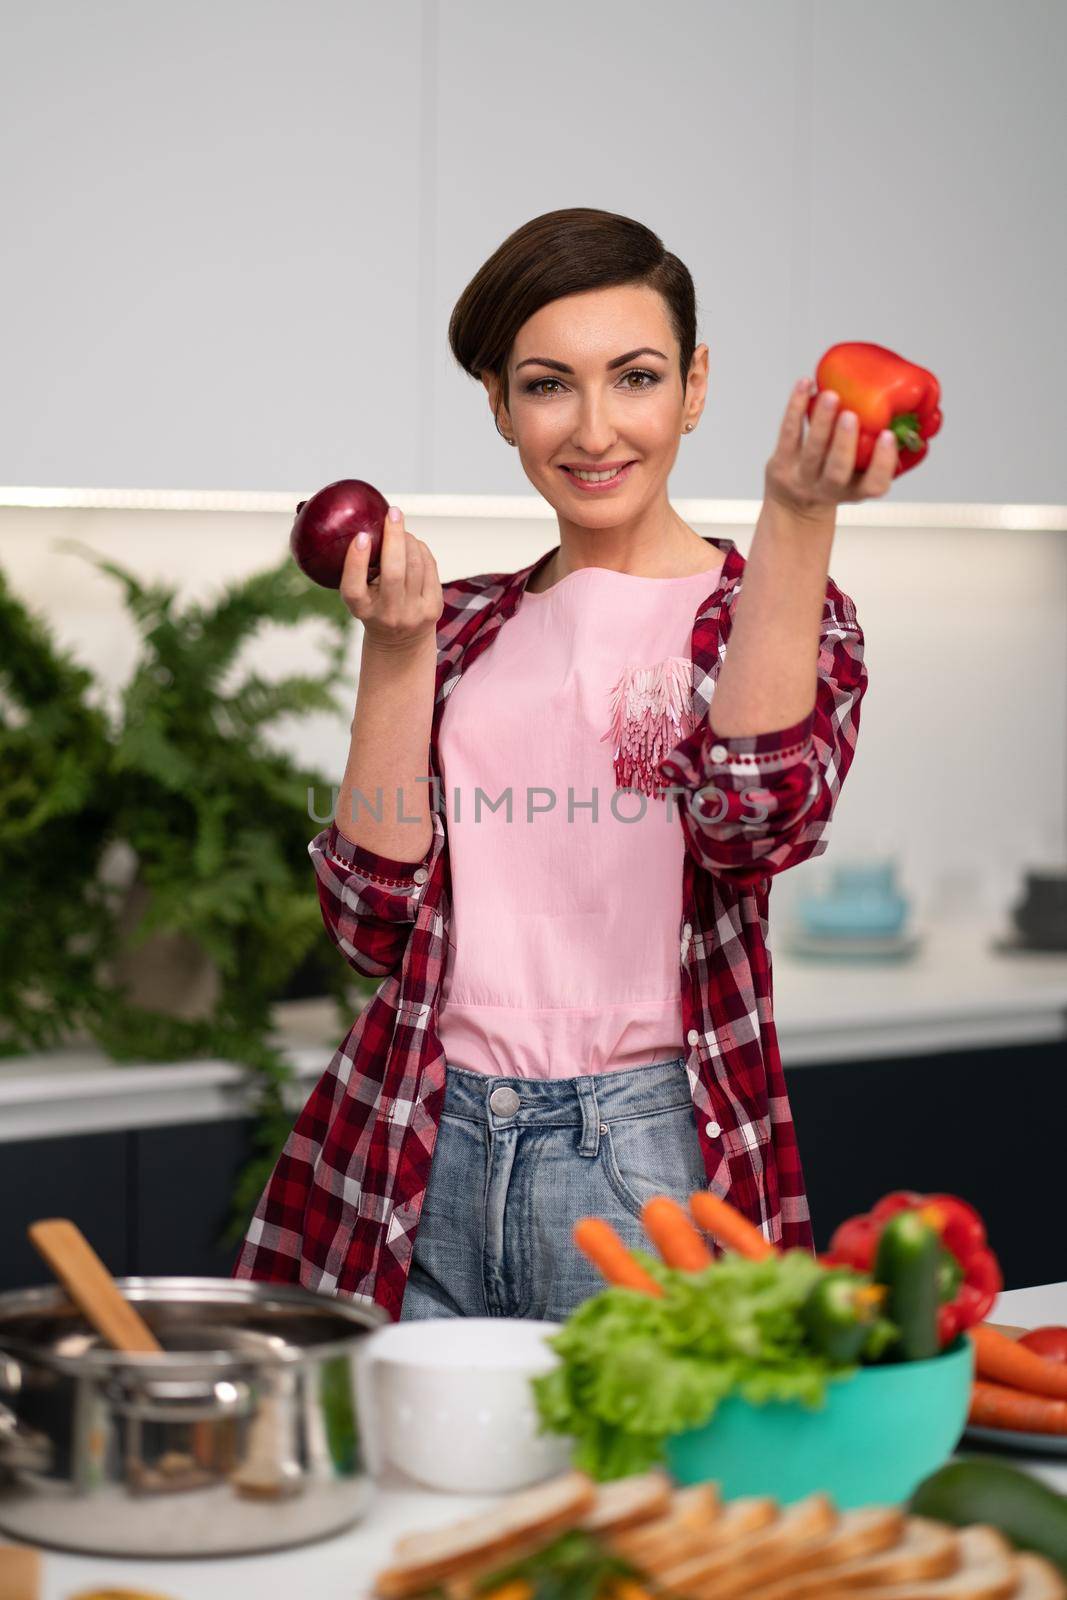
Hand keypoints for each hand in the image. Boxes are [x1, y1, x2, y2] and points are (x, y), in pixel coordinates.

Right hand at [340, 504, 442, 652]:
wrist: (401, 640)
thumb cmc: (374, 606)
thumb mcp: (360, 593)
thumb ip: (359, 567)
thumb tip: (368, 525)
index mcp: (361, 610)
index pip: (353, 588)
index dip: (356, 560)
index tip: (362, 536)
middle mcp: (387, 614)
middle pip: (394, 572)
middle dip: (394, 537)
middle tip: (392, 514)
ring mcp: (413, 613)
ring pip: (415, 564)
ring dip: (409, 540)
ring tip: (400, 531)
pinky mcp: (433, 608)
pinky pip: (429, 567)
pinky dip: (420, 549)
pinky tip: (413, 544)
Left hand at [764, 379, 898, 521]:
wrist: (793, 506)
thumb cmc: (834, 480)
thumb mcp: (859, 476)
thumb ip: (876, 452)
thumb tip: (907, 409)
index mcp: (855, 491)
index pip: (874, 485)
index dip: (882, 463)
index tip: (888, 436)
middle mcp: (827, 488)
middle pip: (836, 470)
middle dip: (844, 442)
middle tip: (851, 415)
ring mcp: (801, 477)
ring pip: (811, 451)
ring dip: (821, 421)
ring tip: (831, 396)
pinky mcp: (780, 464)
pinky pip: (788, 434)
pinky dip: (796, 407)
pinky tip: (805, 385)